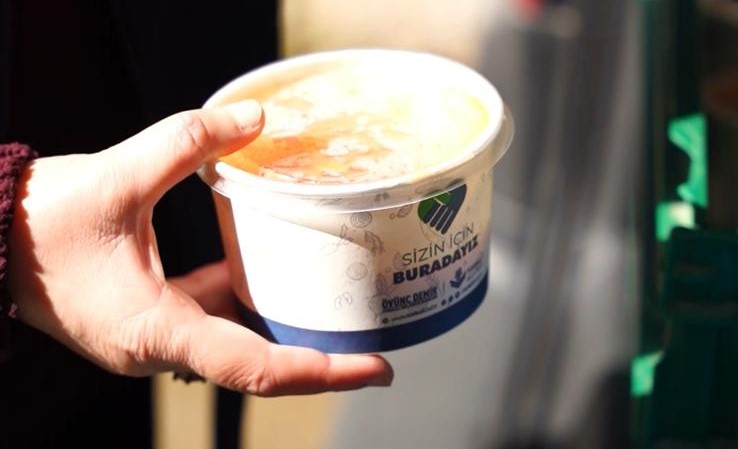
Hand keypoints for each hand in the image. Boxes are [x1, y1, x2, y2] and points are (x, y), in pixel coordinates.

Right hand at [7, 100, 392, 394]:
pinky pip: (212, 317)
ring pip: (237, 342)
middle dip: (319, 357)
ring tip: (338, 307)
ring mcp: (155, 336)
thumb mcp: (116, 178)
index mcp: (154, 331)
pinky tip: (273, 270)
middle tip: (374, 342)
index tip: (374, 369)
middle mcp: (159, 346)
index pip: (254, 369)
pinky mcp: (150, 317)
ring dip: (285, 328)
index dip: (321, 372)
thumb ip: (186, 143)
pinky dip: (248, 300)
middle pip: (258, 365)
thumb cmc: (37, 225)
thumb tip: (251, 119)